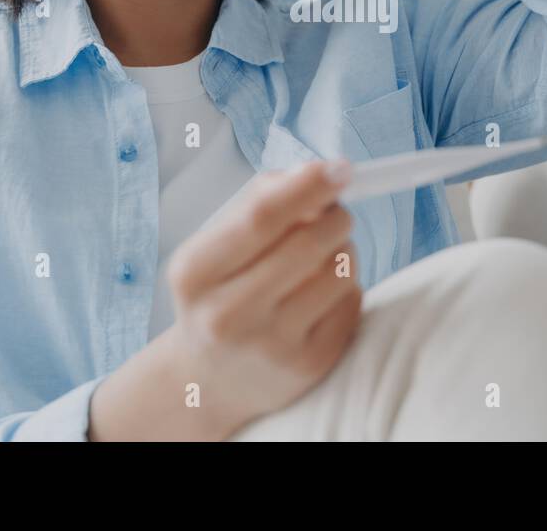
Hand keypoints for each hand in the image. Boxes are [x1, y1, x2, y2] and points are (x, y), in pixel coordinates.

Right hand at [163, 159, 363, 431]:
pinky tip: (320, 296)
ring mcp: (270, 346)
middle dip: (335, 216)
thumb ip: (262, 201)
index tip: (341, 168)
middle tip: (337, 211)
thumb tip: (320, 173)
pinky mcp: (309, 365)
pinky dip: (346, 286)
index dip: (307, 186)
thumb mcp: (218, 244)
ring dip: (344, 250)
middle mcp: (227, 315)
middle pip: (307, 243)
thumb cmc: (222, 290)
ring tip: (321, 258)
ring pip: (339, 271)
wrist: (212, 378)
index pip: (260, 217)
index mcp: (194, 273)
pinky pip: (352, 301)